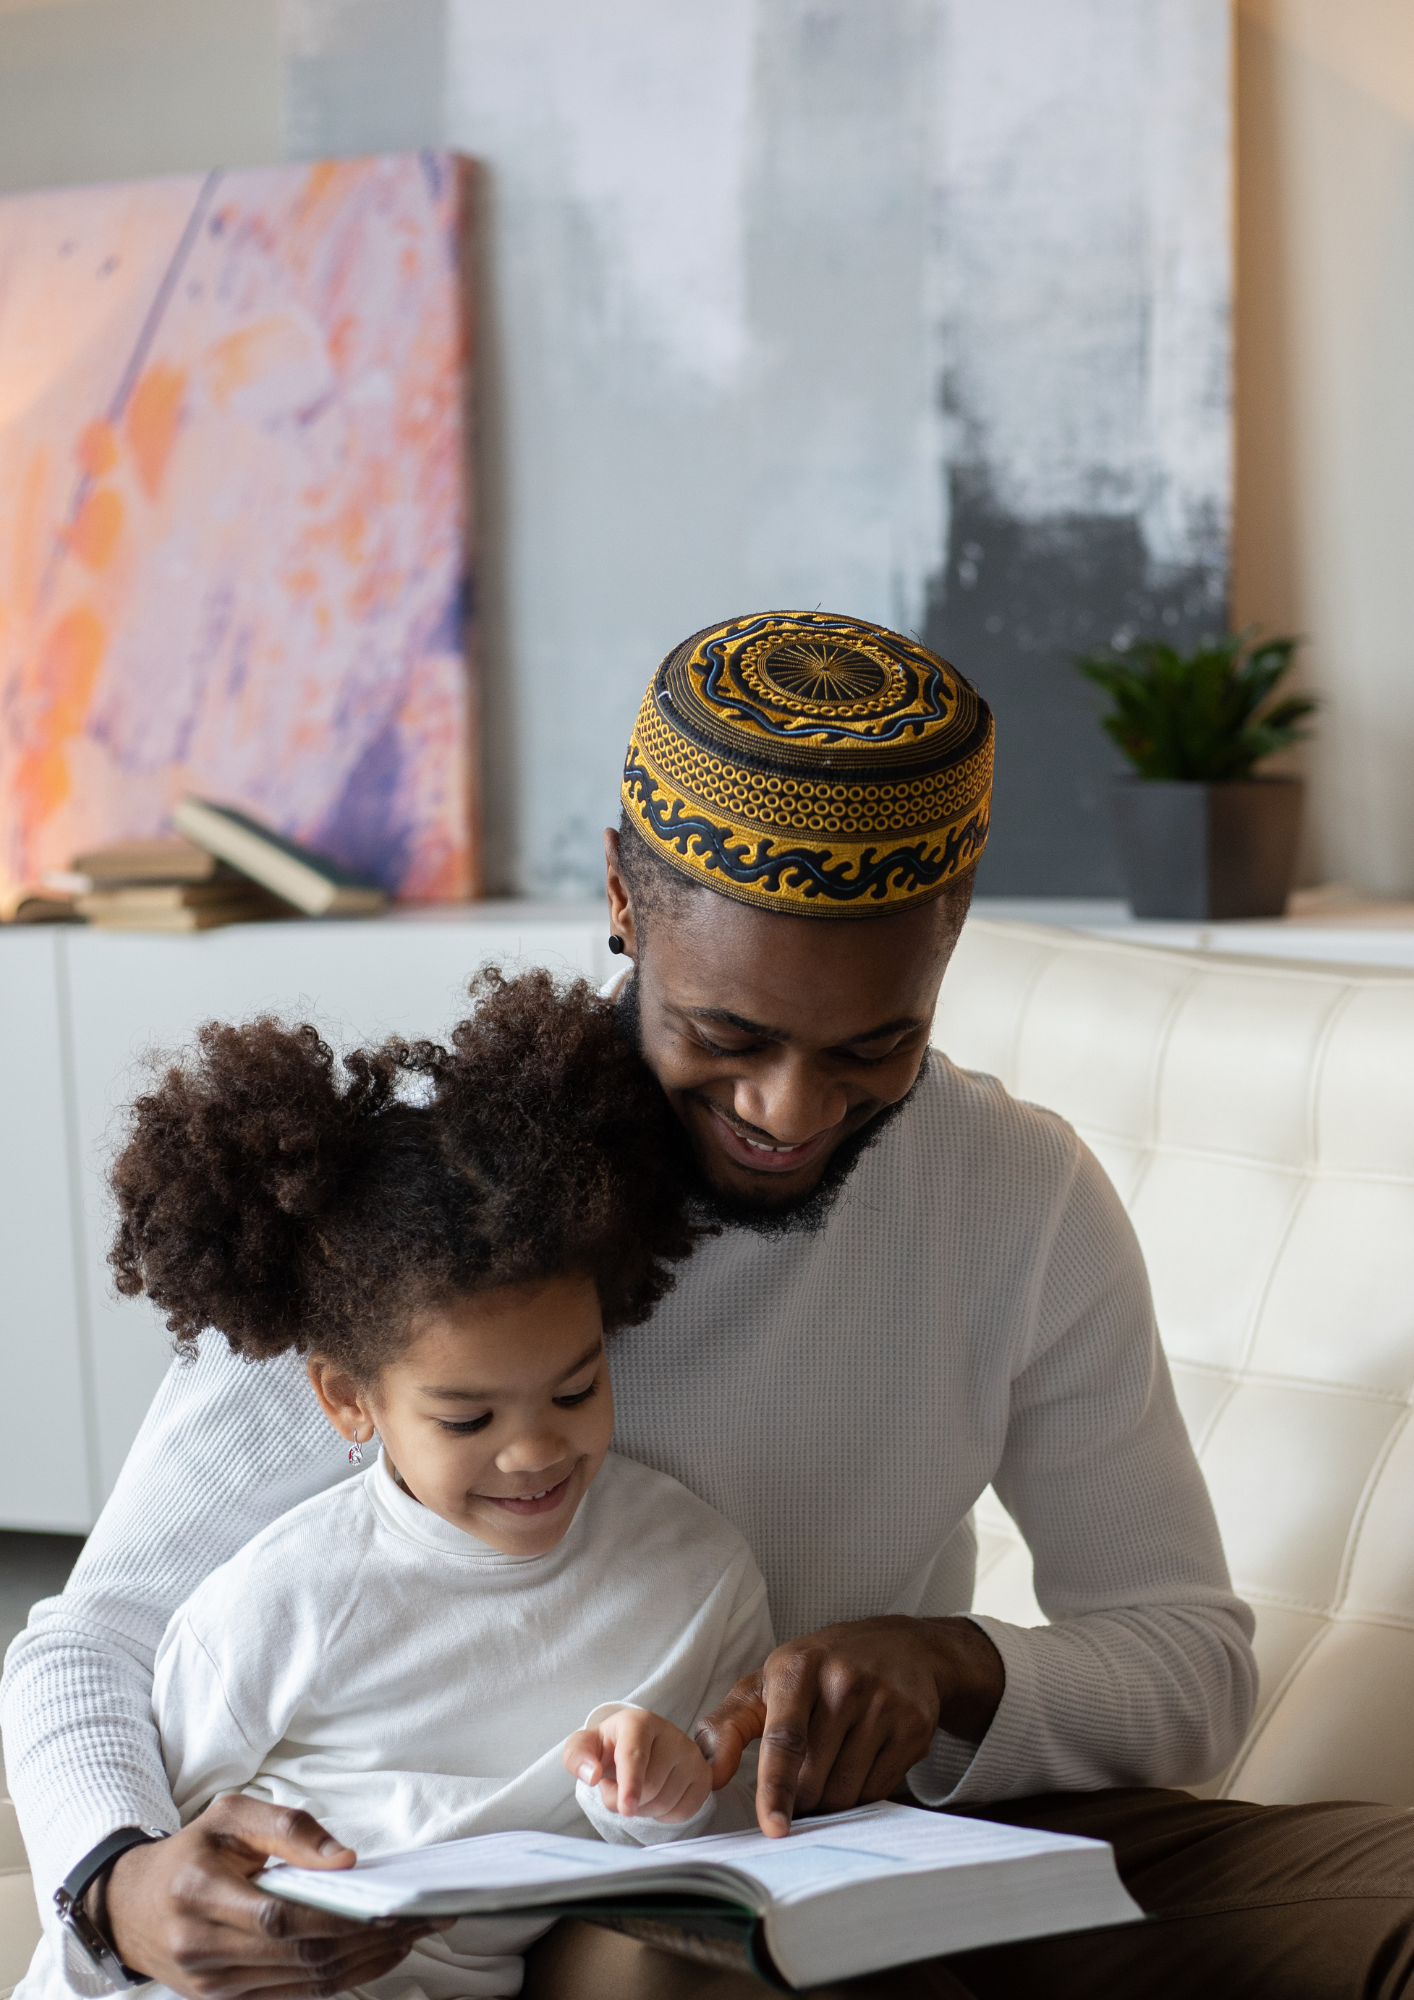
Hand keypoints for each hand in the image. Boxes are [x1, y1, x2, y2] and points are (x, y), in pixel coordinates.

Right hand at [102, 1793, 450, 1999]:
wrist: (130, 1905)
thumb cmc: (191, 1850)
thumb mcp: (231, 1815)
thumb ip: (289, 1828)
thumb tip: (344, 1859)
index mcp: (199, 1894)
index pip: (281, 1917)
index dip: (341, 1916)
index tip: (393, 1904)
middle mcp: (202, 1949)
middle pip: (301, 1955)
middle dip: (369, 1940)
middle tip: (423, 1918)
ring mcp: (212, 1985)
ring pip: (303, 1983)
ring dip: (365, 1962)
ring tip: (412, 1934)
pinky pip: (293, 1994)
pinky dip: (340, 1977)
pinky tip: (374, 1955)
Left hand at [563, 1707, 711, 1823]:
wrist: (640, 1743)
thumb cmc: (609, 1747)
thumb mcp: (585, 1746)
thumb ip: (577, 1757)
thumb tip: (592, 1775)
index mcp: (639, 1722)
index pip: (635, 1755)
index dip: (630, 1784)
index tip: (626, 1808)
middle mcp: (671, 1734)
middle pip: (649, 1787)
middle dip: (628, 1799)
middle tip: (620, 1786)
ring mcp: (691, 1754)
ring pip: (665, 1802)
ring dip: (645, 1809)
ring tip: (639, 1789)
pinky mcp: (703, 1775)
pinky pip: (683, 1812)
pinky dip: (665, 1814)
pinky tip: (658, 1796)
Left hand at [695, 1616, 1003, 1837]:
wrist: (902, 1647)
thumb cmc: (821, 1670)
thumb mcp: (768, 1683)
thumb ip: (727, 1726)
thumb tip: (708, 1774)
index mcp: (799, 1667)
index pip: (784, 1738)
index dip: (776, 1787)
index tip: (774, 1827)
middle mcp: (844, 1681)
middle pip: (812, 1778)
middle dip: (800, 1796)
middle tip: (802, 1776)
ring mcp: (884, 1703)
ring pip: (845, 1792)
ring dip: (831, 1800)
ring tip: (831, 1767)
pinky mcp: (913, 1727)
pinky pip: (877, 1791)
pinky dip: (861, 1793)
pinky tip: (860, 1763)